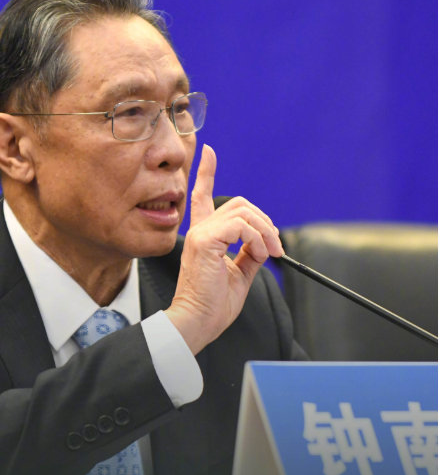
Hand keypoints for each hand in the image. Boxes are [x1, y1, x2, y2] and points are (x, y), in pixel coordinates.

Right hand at [165, 144, 283, 354]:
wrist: (198, 322)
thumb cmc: (213, 305)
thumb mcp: (239, 275)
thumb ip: (250, 254)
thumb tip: (264, 243)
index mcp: (204, 236)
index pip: (201, 197)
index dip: (206, 173)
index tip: (210, 152)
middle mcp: (199, 230)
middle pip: (238, 204)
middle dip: (264, 221)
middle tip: (276, 248)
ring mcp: (200, 234)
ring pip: (243, 212)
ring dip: (265, 231)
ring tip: (271, 254)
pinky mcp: (204, 241)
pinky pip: (240, 226)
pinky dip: (257, 238)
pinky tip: (261, 254)